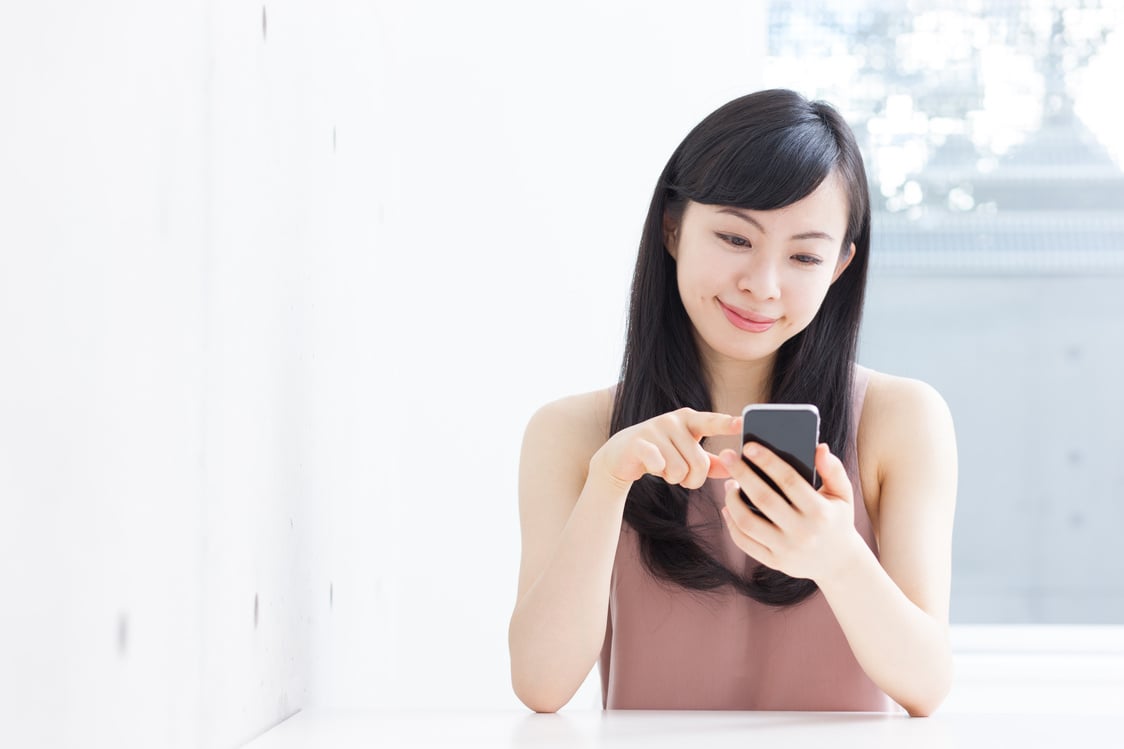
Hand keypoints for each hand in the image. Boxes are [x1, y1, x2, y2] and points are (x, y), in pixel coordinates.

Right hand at [590, 408, 741, 491]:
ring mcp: (654, 429)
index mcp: (689, 420)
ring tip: (664, 470)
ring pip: (680, 470)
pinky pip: (659, 465)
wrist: (621, 455)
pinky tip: (651, 467)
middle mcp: (673, 420)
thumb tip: (734, 470)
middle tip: (681, 477)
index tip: (742, 423)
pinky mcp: (639, 442)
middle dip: (692, 480)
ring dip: (674, 479)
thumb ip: (710, 462)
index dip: (726, 424)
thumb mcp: (687, 456)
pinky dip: (658, 472)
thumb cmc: (661, 454)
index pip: (711, 422)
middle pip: (699, 463)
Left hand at [717, 441, 864, 581]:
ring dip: (732, 500)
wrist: (839, 564)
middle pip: (763, 499)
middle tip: (727, 455)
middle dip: (741, 474)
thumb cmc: (836, 520)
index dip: (767, 461)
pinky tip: (728, 508)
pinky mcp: (774, 562)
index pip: (789, 481)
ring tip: (729, 484)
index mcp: (820, 512)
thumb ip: (833, 470)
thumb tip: (819, 447)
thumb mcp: (842, 495)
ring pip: (748, 522)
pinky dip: (731, 523)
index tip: (749, 446)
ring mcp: (786, 550)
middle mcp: (803, 532)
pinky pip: (744, 542)